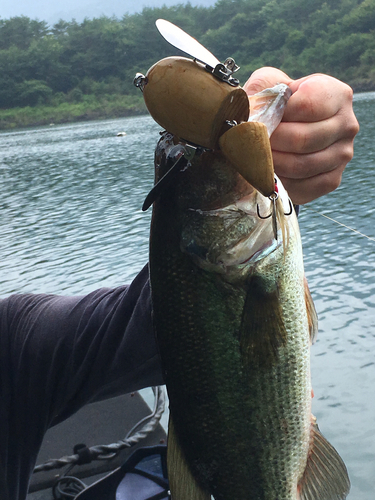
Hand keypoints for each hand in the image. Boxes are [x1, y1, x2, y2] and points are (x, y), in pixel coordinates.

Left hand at [243, 67, 358, 204]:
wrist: (287, 131)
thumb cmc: (278, 105)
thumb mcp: (270, 84)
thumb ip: (262, 89)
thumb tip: (251, 111)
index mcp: (337, 95)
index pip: (306, 106)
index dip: (277, 114)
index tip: (261, 117)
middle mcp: (347, 124)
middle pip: (303, 139)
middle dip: (270, 142)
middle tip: (251, 142)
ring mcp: (343, 155)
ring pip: (301, 165)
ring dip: (272, 163)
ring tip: (255, 156)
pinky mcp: (332, 179)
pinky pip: (303, 186)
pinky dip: (280, 182)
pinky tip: (268, 172)